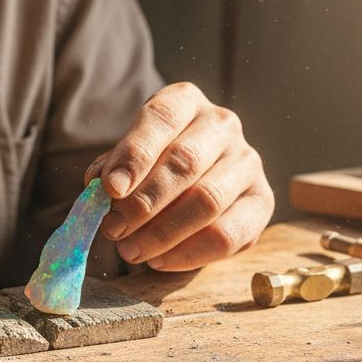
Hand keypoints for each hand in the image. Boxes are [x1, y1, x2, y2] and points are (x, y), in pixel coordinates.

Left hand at [87, 82, 272, 271]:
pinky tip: (159, 260)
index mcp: (185, 101)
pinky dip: (188, 253)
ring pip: (206, 200)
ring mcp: (247, 162)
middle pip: (185, 161)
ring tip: (130, 250)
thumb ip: (111, 169)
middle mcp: (222, 124)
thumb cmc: (152, 167)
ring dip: (162, 233)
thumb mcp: (127, 159)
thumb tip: (99, 186)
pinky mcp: (261, 202)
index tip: (110, 188)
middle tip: (113, 229)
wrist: (191, 185)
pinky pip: (227, 234)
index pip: (161, 118)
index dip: (134, 154)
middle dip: (144, 201)